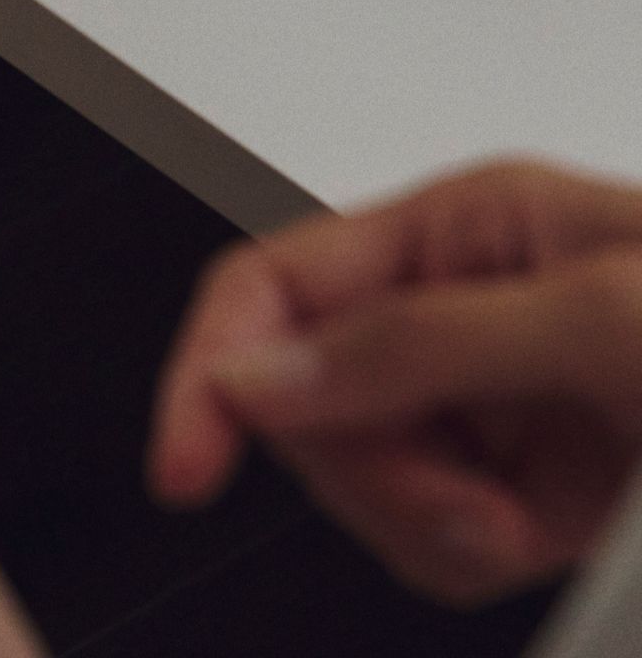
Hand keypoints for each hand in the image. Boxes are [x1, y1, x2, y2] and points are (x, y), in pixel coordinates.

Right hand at [149, 159, 641, 605]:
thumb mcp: (604, 319)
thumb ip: (421, 338)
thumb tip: (260, 378)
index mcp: (461, 231)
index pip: (272, 287)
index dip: (209, 370)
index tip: (186, 464)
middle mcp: (461, 312)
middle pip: (307, 404)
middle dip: (375, 470)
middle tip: (468, 497)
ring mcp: (492, 404)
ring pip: (362, 483)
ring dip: (433, 522)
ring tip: (529, 518)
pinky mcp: (529, 486)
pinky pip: (431, 540)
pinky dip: (477, 555)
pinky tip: (551, 533)